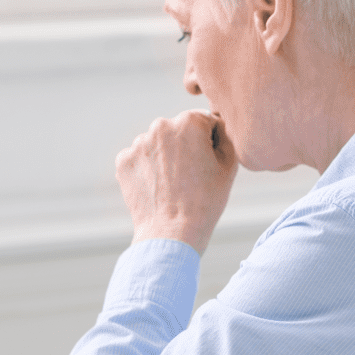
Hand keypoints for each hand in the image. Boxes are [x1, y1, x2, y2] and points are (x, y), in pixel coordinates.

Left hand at [116, 110, 237, 254]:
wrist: (172, 232)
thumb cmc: (206, 201)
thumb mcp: (230, 165)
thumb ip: (226, 135)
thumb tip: (218, 125)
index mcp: (189, 122)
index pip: (206, 122)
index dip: (212, 143)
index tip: (210, 164)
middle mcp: (160, 126)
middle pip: (179, 131)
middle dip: (186, 147)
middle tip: (193, 176)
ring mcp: (138, 143)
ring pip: (158, 144)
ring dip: (166, 157)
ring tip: (175, 184)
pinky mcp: (123, 160)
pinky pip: (140, 158)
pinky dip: (149, 169)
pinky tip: (159, 187)